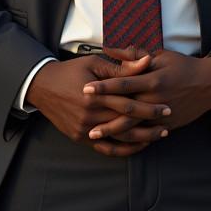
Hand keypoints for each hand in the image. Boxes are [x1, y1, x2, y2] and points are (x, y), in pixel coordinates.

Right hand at [25, 47, 172, 156]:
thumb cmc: (71, 71)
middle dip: (149, 124)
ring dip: (140, 139)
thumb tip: (147, 62)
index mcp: (95, 95)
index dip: (150, 107)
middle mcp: (90, 115)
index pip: (128, 104)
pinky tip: (137, 146)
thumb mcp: (95, 63)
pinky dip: (123, 149)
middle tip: (168, 123)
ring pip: (118, 139)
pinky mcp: (79, 137)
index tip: (167, 106)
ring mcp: (84, 129)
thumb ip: (122, 67)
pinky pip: (105, 148)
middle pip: (126, 123)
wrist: (42, 86)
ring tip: (158, 136)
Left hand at [82, 49, 210, 137]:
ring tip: (94, 135)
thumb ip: (134, 55)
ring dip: (112, 131)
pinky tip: (116, 143)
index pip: (123, 84)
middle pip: (124, 109)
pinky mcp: (167, 126)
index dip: (104, 87)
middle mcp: (155, 99)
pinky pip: (146, 135)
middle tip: (83, 116)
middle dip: (102, 114)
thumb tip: (110, 48)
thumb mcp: (160, 55)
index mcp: (152, 80)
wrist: (209, 84)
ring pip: (133, 127)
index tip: (85, 88)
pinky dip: (130, 140)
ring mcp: (161, 115)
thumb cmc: (182, 66)